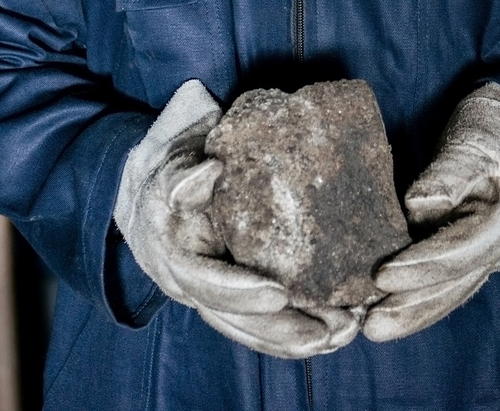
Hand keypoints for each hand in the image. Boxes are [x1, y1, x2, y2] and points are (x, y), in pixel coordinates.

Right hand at [114, 80, 361, 357]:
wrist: (155, 186)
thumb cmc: (171, 164)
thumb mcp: (172, 160)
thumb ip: (184, 173)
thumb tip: (209, 171)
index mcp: (174, 253)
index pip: (204, 282)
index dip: (239, 292)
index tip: (279, 295)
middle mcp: (189, 283)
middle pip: (234, 319)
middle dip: (279, 330)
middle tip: (327, 332)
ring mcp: (209, 294)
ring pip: (249, 328)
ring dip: (295, 339)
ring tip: (344, 334)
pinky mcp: (231, 295)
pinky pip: (260, 323)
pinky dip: (296, 333)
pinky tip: (336, 333)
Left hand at [365, 83, 499, 342]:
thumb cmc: (498, 128)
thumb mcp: (482, 137)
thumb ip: (453, 170)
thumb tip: (419, 202)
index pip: (458, 251)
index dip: (420, 266)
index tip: (381, 275)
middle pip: (455, 283)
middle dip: (412, 306)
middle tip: (370, 325)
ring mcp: (493, 253)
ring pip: (453, 291)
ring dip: (415, 313)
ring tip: (375, 328)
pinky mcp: (479, 252)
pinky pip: (452, 282)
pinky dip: (424, 298)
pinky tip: (396, 309)